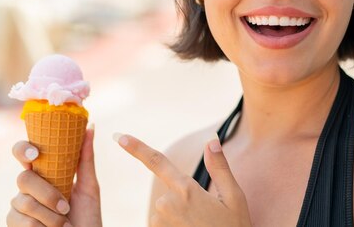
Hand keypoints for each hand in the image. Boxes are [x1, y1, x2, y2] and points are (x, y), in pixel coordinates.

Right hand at [7, 127, 102, 226]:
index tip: (35, 153)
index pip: (25, 154)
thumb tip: (91, 126)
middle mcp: (28, 187)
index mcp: (44, 173)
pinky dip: (40, 225)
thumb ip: (86, 159)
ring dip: (49, 214)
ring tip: (65, 221)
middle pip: (23, 178)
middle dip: (46, 193)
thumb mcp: (90, 186)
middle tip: (65, 205)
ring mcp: (18, 205)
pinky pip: (18, 219)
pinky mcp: (13, 223)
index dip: (23, 149)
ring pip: (22, 200)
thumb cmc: (87, 215)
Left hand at [115, 133, 251, 226]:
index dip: (136, 148)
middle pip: (170, 192)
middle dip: (185, 200)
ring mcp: (159, 222)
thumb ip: (220, 168)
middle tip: (205, 217)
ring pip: (166, 210)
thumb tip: (211, 141)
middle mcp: (168, 204)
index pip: (157, 162)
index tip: (118, 137)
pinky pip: (163, 225)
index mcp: (187, 189)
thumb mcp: (234, 198)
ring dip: (180, 217)